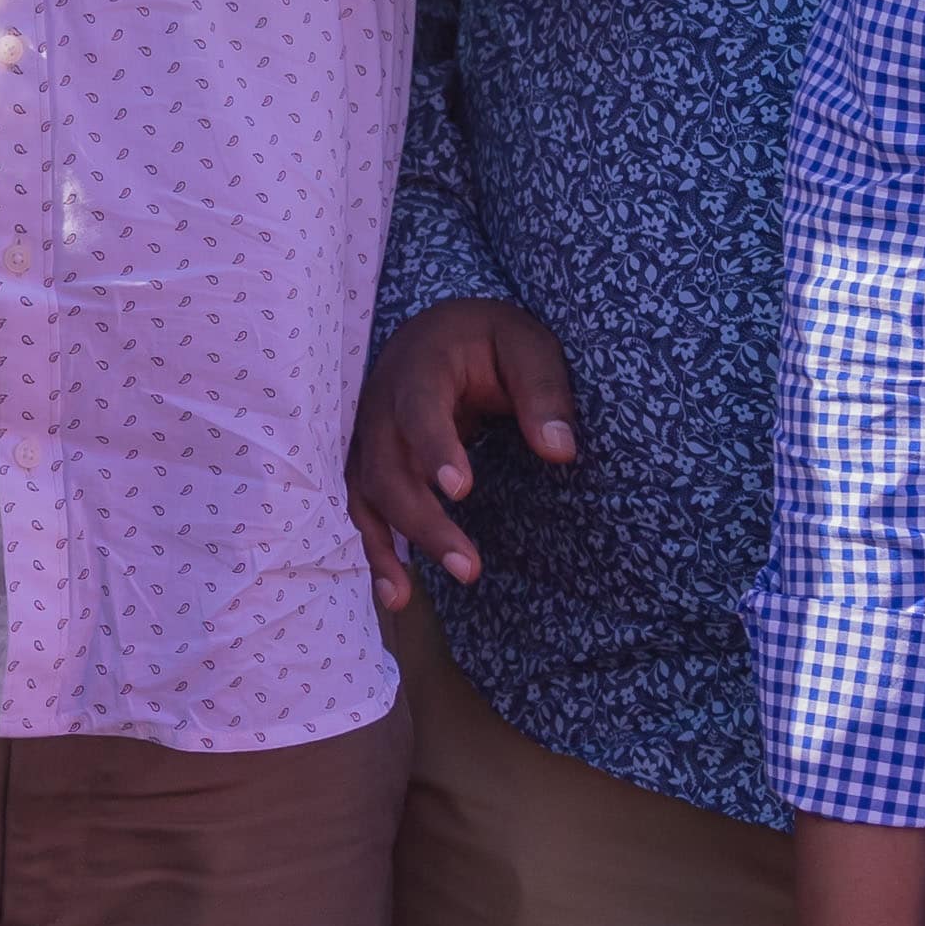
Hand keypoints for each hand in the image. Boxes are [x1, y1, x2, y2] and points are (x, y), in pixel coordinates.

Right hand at [349, 299, 580, 610]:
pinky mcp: (369, 463)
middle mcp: (381, 403)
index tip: (461, 490)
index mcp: (420, 364)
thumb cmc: (490, 339)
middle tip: (468, 567)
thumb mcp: (528, 345)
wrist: (439, 331)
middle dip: (423, 521)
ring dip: (389, 546)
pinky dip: (376, 551)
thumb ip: (544, 393)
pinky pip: (364, 509)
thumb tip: (560, 452)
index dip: (435, 447)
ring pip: (368, 495)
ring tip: (410, 595)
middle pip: (387, 467)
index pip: (420, 408)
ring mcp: (369, 435)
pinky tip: (397, 593)